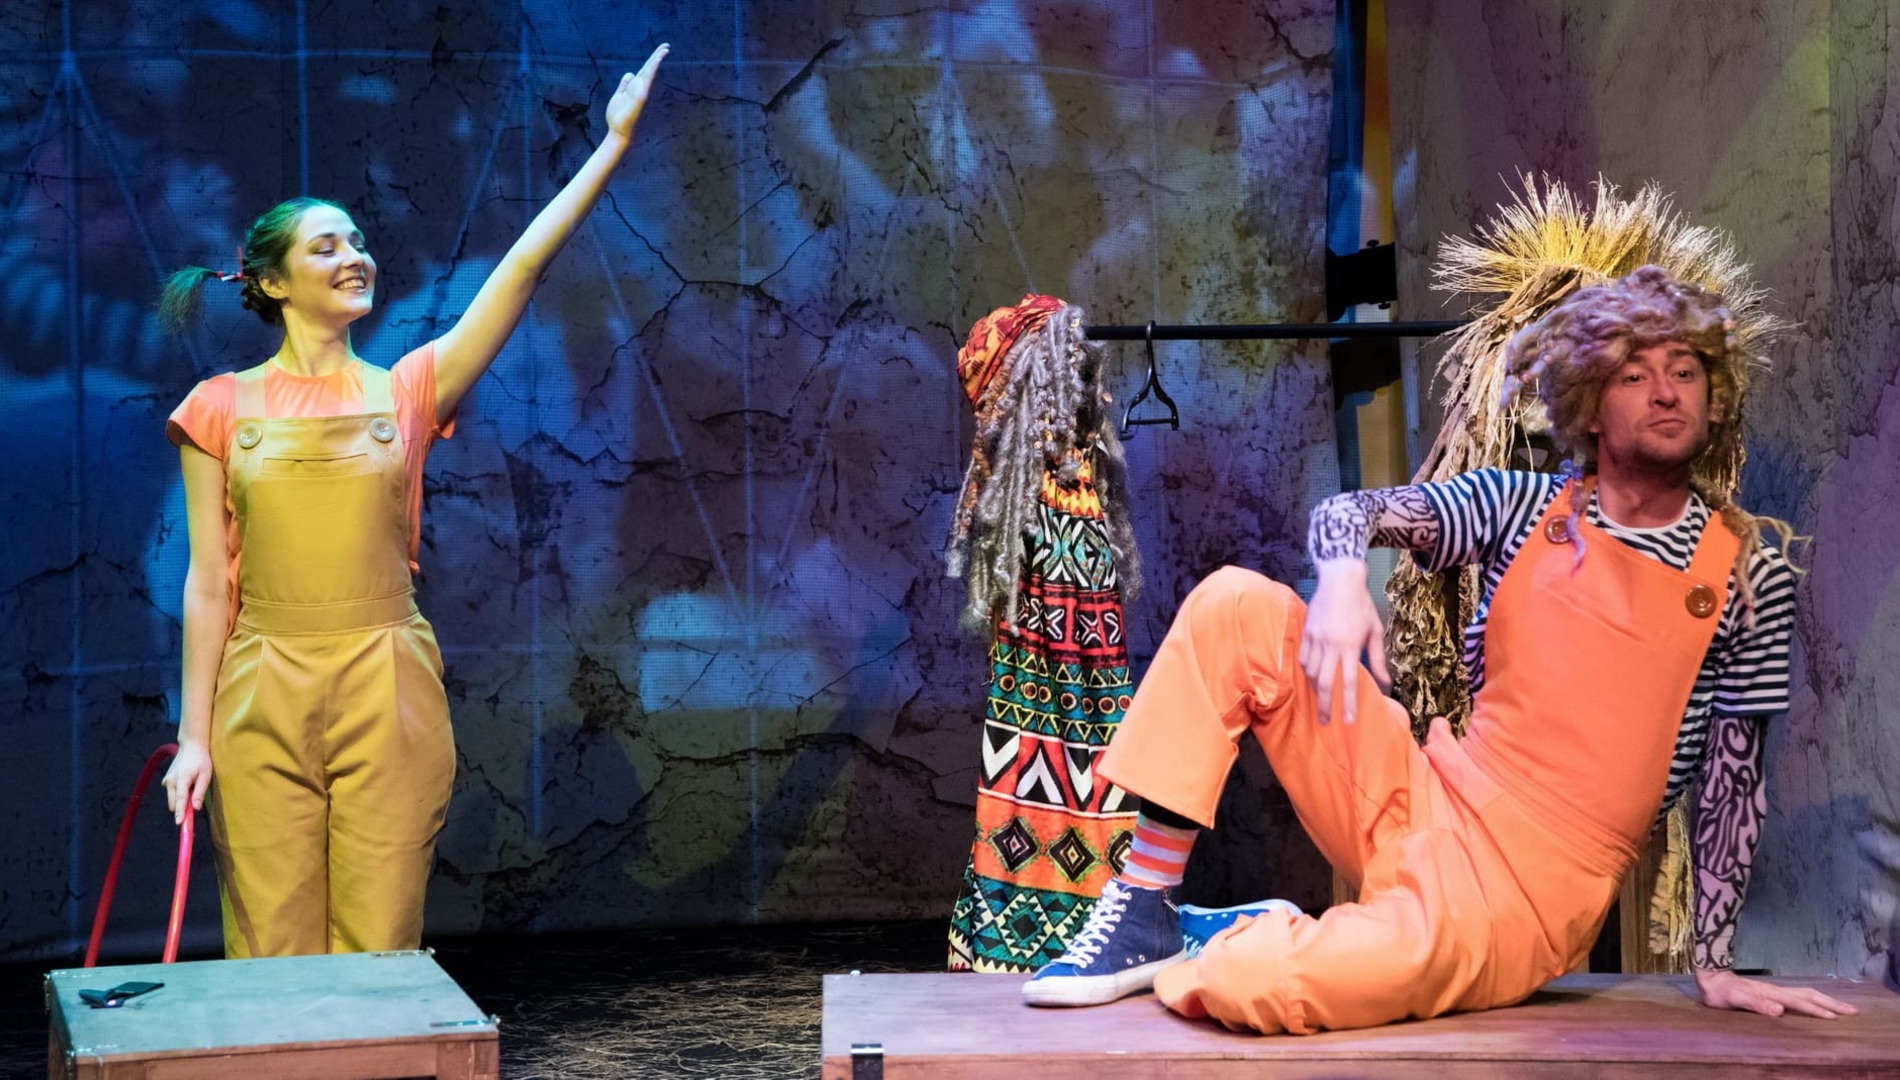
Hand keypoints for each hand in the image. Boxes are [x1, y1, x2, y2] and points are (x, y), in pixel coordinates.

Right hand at [161, 739, 211, 825]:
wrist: (191, 746)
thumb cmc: (201, 760)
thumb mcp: (206, 775)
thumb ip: (200, 792)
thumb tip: (196, 808)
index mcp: (181, 780)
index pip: (180, 800)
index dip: (180, 813)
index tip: (179, 823)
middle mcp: (170, 782)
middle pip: (174, 804)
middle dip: (182, 808)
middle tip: (194, 804)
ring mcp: (167, 781)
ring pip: (172, 800)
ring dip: (180, 800)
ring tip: (192, 788)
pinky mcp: (166, 780)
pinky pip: (171, 793)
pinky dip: (178, 794)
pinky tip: (186, 785)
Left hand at [606, 44, 668, 138]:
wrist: (618, 132)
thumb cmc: (618, 116)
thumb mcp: (619, 95)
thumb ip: (625, 85)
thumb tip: (630, 73)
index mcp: (635, 87)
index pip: (645, 70)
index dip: (652, 60)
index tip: (660, 51)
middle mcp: (641, 88)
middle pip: (650, 69)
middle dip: (658, 56)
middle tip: (667, 46)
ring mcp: (642, 92)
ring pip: (650, 72)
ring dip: (657, 60)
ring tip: (664, 50)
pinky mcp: (640, 96)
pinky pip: (647, 80)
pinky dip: (652, 70)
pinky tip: (656, 61)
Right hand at [1297, 558, 1389, 724]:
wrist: (1339, 580)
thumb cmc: (1361, 606)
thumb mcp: (1375, 631)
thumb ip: (1378, 658)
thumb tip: (1385, 683)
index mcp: (1350, 646)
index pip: (1349, 682)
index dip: (1348, 704)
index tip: (1348, 722)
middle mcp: (1331, 645)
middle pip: (1324, 683)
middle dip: (1324, 706)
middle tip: (1325, 723)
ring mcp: (1315, 639)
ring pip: (1310, 672)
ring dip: (1314, 689)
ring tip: (1320, 700)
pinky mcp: (1306, 633)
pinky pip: (1303, 659)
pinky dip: (1306, 672)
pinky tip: (1311, 678)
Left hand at [1694, 967, 1858, 1018]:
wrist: (1710, 978)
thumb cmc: (1721, 992)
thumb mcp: (1735, 1000)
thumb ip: (1755, 1004)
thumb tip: (1779, 1010)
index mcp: (1772, 994)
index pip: (1799, 1003)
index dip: (1816, 1010)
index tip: (1835, 1017)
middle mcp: (1777, 991)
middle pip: (1810, 995)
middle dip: (1831, 1003)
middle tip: (1853, 1011)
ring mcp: (1775, 991)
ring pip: (1806, 993)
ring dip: (1826, 1000)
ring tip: (1843, 1007)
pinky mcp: (1772, 993)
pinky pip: (1799, 996)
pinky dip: (1815, 999)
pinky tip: (1818, 1003)